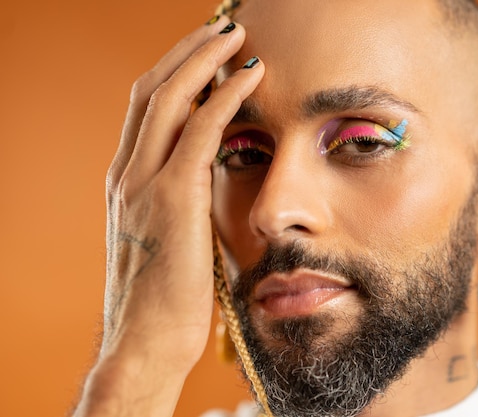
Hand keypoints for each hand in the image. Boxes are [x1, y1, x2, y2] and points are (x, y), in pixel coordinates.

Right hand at [73, 17, 263, 416]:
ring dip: (204, 59)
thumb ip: (177, 205)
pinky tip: (251, 76)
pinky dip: (225, 96)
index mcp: (125, 182)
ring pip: (170, 97)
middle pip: (153, 89)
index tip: (204, 56)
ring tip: (236, 35)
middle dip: (186, 52)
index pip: (145, 110)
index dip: (174, 74)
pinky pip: (202, 129)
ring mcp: (144, 182)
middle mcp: (127, 173)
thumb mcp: (165, 240)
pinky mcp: (173, 197)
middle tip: (221, 29)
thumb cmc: (164, 298)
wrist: (146, 340)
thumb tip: (206, 185)